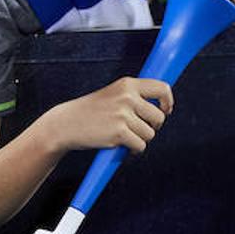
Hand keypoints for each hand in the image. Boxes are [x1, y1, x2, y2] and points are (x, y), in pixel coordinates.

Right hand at [46, 77, 172, 153]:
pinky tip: (123, 145)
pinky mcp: (119, 132)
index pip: (162, 88)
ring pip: (150, 134)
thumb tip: (164, 104)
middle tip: (138, 128)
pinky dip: (134, 149)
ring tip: (124, 136)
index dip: (168, 101)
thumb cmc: (93, 111)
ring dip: (140, 139)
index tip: (166, 110)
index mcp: (128, 84)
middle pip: (159, 117)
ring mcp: (123, 115)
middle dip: (153, 126)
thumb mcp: (115, 94)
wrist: (66, 124)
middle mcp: (128, 97)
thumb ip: (136, 96)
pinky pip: (140, 145)